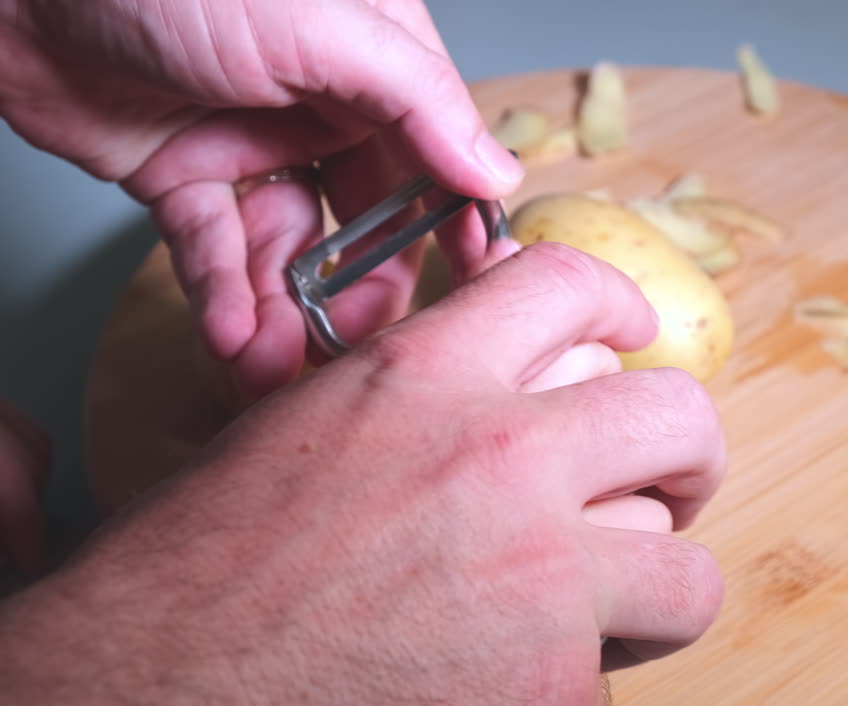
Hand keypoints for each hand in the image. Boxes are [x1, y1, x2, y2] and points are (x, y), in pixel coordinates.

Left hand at [0, 0, 523, 401]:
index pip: (435, 154)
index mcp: (370, 60)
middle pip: (368, 222)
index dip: (455, 222)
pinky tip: (235, 338)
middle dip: (360, 291)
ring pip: (290, 249)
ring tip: (273, 361)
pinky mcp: (184, 178)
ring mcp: (252, 145)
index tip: (473, 282)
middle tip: (355, 346)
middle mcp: (320, 106)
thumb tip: (495, 173)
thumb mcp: (323, 24)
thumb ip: (418, 100)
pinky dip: (226, 298)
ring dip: (285, 311)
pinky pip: (217, 252)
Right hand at [0, 244, 725, 705]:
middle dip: (686, 458)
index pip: (570, 286)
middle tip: (666, 488)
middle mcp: (501, 462)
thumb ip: (428, 392)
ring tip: (591, 607)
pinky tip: (499, 682)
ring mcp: (542, 584)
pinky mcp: (555, 693)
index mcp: (428, 378)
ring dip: (647, 588)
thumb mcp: (312, 428)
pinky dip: (571, 682)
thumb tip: (517, 377)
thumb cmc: (204, 573)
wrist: (154, 693)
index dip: (616, 304)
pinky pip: (612, 673)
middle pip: (679, 418)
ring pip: (683, 569)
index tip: (631, 334)